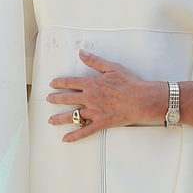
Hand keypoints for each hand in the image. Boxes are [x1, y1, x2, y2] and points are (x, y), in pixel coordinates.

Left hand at [47, 50, 163, 140]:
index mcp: (91, 84)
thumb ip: (95, 61)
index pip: (70, 83)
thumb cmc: (130, 83)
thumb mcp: (112, 67)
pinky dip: (74, 135)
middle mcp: (89, 99)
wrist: (143, 100)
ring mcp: (94, 112)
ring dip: (59, 118)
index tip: (52, 84)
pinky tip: (65, 138)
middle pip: (67, 99)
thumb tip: (82, 53)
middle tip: (49, 99)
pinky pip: (85, 131)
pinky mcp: (101, 123)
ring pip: (72, 116)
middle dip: (56, 99)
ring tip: (51, 120)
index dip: (59, 83)